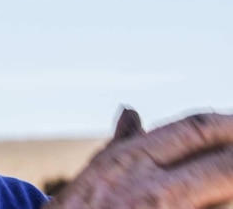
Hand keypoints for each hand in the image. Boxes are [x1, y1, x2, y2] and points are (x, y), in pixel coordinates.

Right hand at [45, 109, 232, 207]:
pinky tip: (215, 203)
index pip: (193, 130)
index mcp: (130, 162)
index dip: (226, 123)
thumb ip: (121, 145)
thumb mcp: (93, 177)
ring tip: (226, 181)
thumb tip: (131, 112)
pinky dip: (216, 207)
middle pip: (224, 163)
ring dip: (229, 191)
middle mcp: (152, 190)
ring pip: (224, 198)